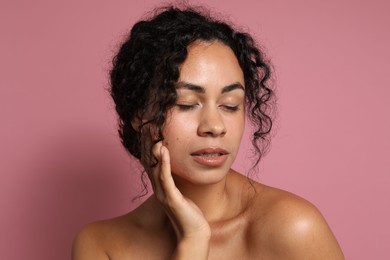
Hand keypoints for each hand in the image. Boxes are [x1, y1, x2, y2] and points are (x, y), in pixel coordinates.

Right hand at [148, 141, 210, 258]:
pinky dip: (163, 162)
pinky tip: (163, 150)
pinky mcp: (171, 198)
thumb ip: (177, 182)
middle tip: (146, 127)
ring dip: (154, 150)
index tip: (150, 131)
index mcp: (161, 187)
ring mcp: (163, 193)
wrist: (194, 233)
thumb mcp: (181, 193)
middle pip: (149, 163)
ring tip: (153, 134)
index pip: (152, 163)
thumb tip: (178, 169)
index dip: (149, 147)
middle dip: (148, 145)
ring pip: (154, 168)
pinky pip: (165, 177)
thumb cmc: (189, 213)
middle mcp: (158, 189)